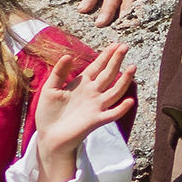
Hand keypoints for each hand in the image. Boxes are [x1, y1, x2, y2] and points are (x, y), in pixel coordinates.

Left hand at [31, 42, 137, 181]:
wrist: (48, 136)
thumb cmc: (48, 113)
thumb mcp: (50, 89)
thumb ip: (59, 73)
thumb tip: (68, 55)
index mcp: (82, 84)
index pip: (97, 66)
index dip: (106, 55)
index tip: (115, 44)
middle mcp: (92, 93)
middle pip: (108, 74)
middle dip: (116, 60)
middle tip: (125, 47)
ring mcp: (96, 106)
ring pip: (114, 91)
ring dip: (124, 80)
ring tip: (132, 68)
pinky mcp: (95, 120)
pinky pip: (111, 114)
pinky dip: (121, 109)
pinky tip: (129, 101)